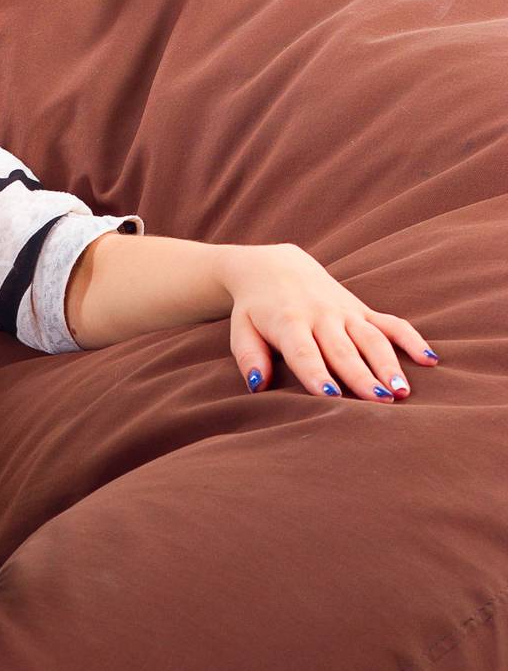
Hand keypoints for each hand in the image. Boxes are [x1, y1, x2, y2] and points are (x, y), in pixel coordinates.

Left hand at [220, 243, 440, 400]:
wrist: (275, 267)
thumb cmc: (255, 309)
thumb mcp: (240, 329)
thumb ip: (249, 356)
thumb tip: (257, 385)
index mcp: (289, 322)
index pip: (304, 352)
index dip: (316, 374)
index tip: (330, 396)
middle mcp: (322, 316)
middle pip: (344, 351)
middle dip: (361, 376)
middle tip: (379, 402)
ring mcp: (346, 312)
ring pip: (372, 339)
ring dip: (389, 364)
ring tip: (403, 391)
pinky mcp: (362, 310)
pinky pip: (392, 323)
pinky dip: (412, 339)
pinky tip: (430, 360)